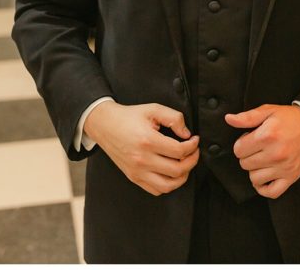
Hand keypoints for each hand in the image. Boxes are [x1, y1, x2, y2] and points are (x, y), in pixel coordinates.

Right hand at [84, 102, 198, 196]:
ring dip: (182, 177)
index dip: (193, 146)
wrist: (104, 125)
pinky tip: (170, 172)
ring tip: (185, 164)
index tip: (195, 140)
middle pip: (177, 170)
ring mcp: (137, 171)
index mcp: (147, 141)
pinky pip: (155, 190)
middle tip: (193, 152)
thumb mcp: (153, 109)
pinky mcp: (133, 177)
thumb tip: (187, 134)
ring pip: (168, 186)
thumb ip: (174, 118)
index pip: (180, 151)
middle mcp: (142, 160)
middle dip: (192, 160)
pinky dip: (168, 185)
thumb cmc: (129, 116)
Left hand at [225, 104, 299, 198]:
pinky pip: (271, 192)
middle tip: (258, 148)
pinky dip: (264, 188)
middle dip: (247, 155)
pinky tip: (264, 177)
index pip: (238, 150)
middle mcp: (275, 154)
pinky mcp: (291, 177)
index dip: (241, 143)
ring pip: (254, 178)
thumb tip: (229, 119)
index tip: (250, 139)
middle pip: (244, 164)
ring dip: (255, 170)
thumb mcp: (268, 111)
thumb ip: (247, 117)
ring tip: (262, 160)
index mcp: (267, 136)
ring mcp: (284, 168)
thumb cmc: (290, 118)